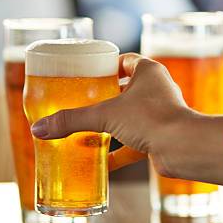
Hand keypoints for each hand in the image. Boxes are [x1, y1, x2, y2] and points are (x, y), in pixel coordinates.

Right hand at [30, 53, 197, 174]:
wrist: (183, 148)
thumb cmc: (152, 119)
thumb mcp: (105, 115)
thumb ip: (72, 120)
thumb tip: (39, 129)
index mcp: (148, 72)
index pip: (125, 60)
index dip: (107, 65)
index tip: (88, 74)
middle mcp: (156, 90)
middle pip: (126, 89)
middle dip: (105, 98)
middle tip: (82, 103)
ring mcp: (160, 114)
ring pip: (130, 117)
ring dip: (111, 125)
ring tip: (87, 130)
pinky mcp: (160, 137)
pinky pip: (135, 142)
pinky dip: (118, 152)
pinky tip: (100, 162)